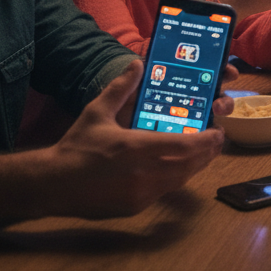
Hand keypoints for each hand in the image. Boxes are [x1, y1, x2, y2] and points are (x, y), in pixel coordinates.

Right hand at [45, 60, 223, 217]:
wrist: (53, 183)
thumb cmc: (76, 146)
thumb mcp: (97, 112)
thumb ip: (120, 88)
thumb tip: (136, 64)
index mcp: (137, 147)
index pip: (185, 145)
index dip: (206, 140)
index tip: (217, 132)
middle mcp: (143, 173)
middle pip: (189, 164)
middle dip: (207, 152)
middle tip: (215, 140)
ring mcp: (141, 193)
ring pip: (180, 179)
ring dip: (194, 166)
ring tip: (202, 152)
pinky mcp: (135, 207)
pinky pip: (165, 191)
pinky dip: (176, 178)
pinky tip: (177, 168)